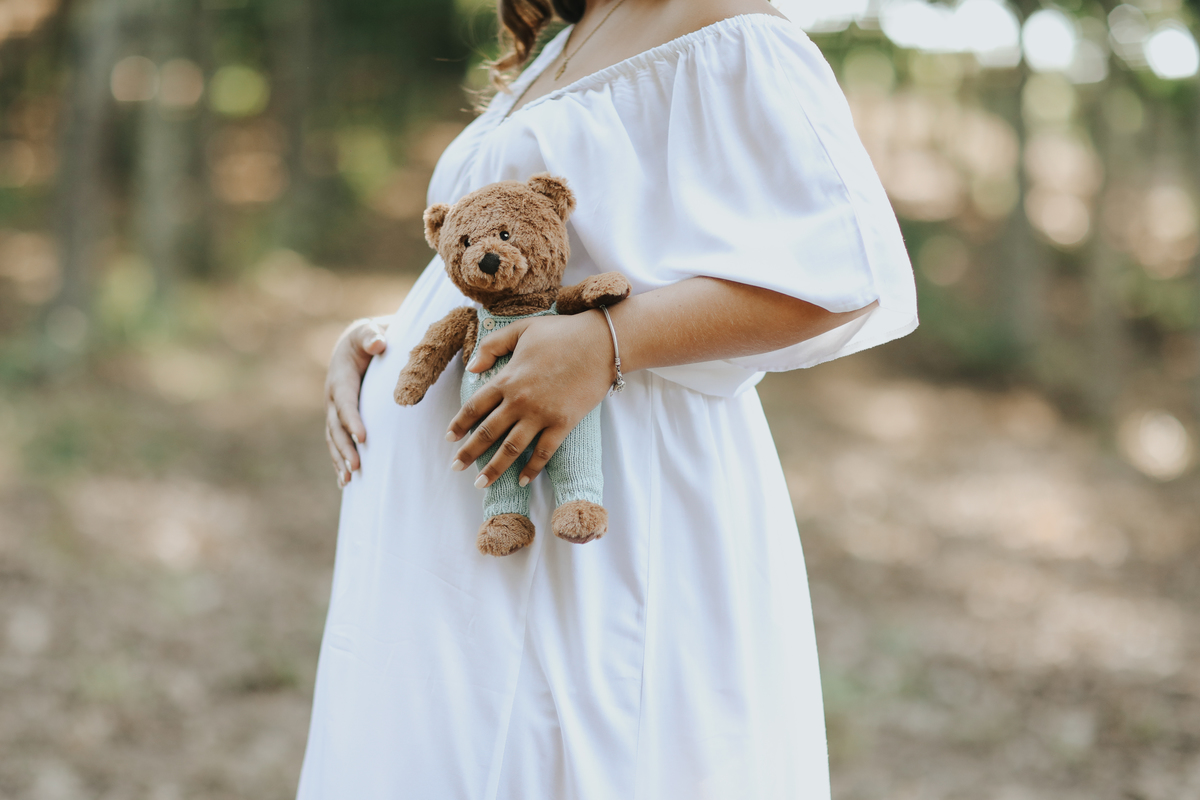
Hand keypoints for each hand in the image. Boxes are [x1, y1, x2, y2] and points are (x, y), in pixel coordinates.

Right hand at [325, 317, 387, 487]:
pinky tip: (345, 481)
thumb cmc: (368, 338)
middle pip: (336, 426)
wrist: (357, 345)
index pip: (346, 402)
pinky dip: (339, 461)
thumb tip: (378, 344)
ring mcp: (334, 411)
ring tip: (348, 479)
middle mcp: (333, 398)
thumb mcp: (368, 332)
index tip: (363, 437)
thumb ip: (372, 336)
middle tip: (356, 466)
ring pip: (334, 438)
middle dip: (345, 447)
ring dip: (340, 459)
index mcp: (340, 378)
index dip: (353, 420)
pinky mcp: (340, 420)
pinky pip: (337, 442)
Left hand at [446, 310, 613, 487]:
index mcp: (507, 379)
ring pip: (511, 448)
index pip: (475, 407)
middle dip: (469, 452)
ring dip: (493, 468)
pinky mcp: (563, 424)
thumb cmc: (562, 332)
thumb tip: (472, 367)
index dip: (460, 424)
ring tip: (480, 483)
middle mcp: (520, 401)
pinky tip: (521, 480)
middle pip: (487, 432)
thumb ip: (492, 345)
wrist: (601, 343)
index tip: (449, 438)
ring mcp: (541, 415)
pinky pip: (543, 452)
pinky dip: (531, 468)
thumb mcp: (522, 329)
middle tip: (456, 467)